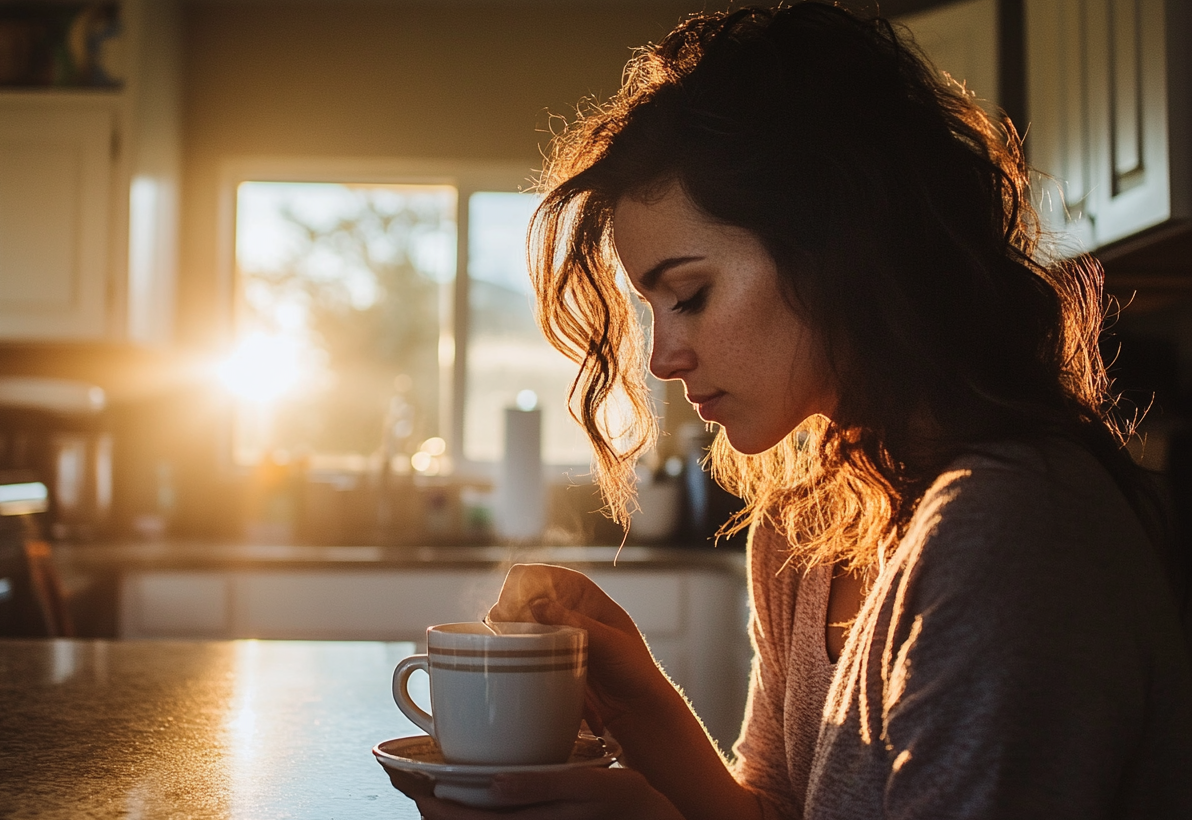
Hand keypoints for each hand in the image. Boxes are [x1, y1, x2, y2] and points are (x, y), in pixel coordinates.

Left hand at [394, 766, 685, 819]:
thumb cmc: (634, 805)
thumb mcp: (594, 786)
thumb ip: (543, 785)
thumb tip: (492, 781)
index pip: (454, 818)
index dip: (419, 795)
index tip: (395, 770)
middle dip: (423, 798)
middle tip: (398, 770)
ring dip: (444, 805)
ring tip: (426, 778)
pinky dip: (472, 809)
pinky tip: (472, 791)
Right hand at [486, 564, 672, 732]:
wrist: (636, 707)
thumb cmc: (634, 669)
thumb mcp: (610, 643)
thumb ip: (575, 622)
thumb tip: (536, 605)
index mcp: (580, 592)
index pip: (537, 575)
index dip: (519, 587)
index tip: (511, 610)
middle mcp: (561, 608)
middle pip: (517, 598)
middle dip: (505, 614)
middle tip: (504, 637)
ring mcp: (551, 634)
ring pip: (513, 624)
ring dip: (505, 636)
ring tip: (509, 653)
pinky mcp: (546, 659)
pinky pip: (519, 650)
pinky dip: (511, 655)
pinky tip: (513, 666)